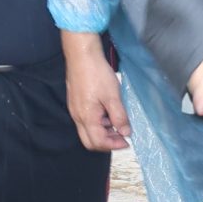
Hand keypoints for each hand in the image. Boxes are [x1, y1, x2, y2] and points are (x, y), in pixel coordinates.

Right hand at [61, 31, 129, 150]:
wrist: (82, 56)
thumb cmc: (96, 74)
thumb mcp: (113, 97)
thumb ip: (119, 117)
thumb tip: (125, 133)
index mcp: (86, 117)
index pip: (97, 142)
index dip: (113, 145)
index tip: (127, 142)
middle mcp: (77, 116)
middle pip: (90, 141)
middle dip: (107, 142)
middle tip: (122, 137)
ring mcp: (75, 110)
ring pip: (88, 131)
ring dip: (104, 132)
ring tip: (119, 122)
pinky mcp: (76, 103)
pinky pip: (87, 120)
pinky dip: (99, 122)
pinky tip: (110, 113)